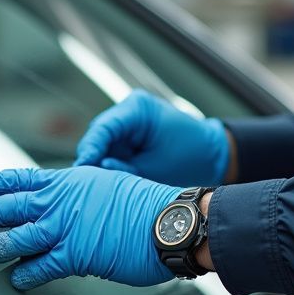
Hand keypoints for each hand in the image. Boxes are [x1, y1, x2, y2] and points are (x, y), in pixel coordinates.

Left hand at [0, 166, 179, 289]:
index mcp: (72, 181)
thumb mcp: (110, 186)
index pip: (21, 177)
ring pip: (18, 235)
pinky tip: (15, 278)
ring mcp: (68, 227)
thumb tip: (65, 205)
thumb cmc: (149, 205)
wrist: (171, 220)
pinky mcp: (76, 254)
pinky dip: (26, 274)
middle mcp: (64, 201)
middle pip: (10, 203)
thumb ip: (82, 195)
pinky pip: (42, 266)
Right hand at [73, 90, 229, 185]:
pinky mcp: (129, 135)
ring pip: (102, 144)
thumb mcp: (155, 167)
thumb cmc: (190, 157)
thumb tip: (96, 169)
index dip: (90, 149)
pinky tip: (108, 181)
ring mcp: (128, 122)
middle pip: (99, 135)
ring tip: (97, 185)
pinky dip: (110, 164)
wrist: (211, 155)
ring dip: (100, 163)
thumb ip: (123, 168)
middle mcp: (129, 110)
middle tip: (85, 184)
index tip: (82, 169)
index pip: (104, 128)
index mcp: (138, 108)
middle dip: (92, 159)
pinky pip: (111, 150)